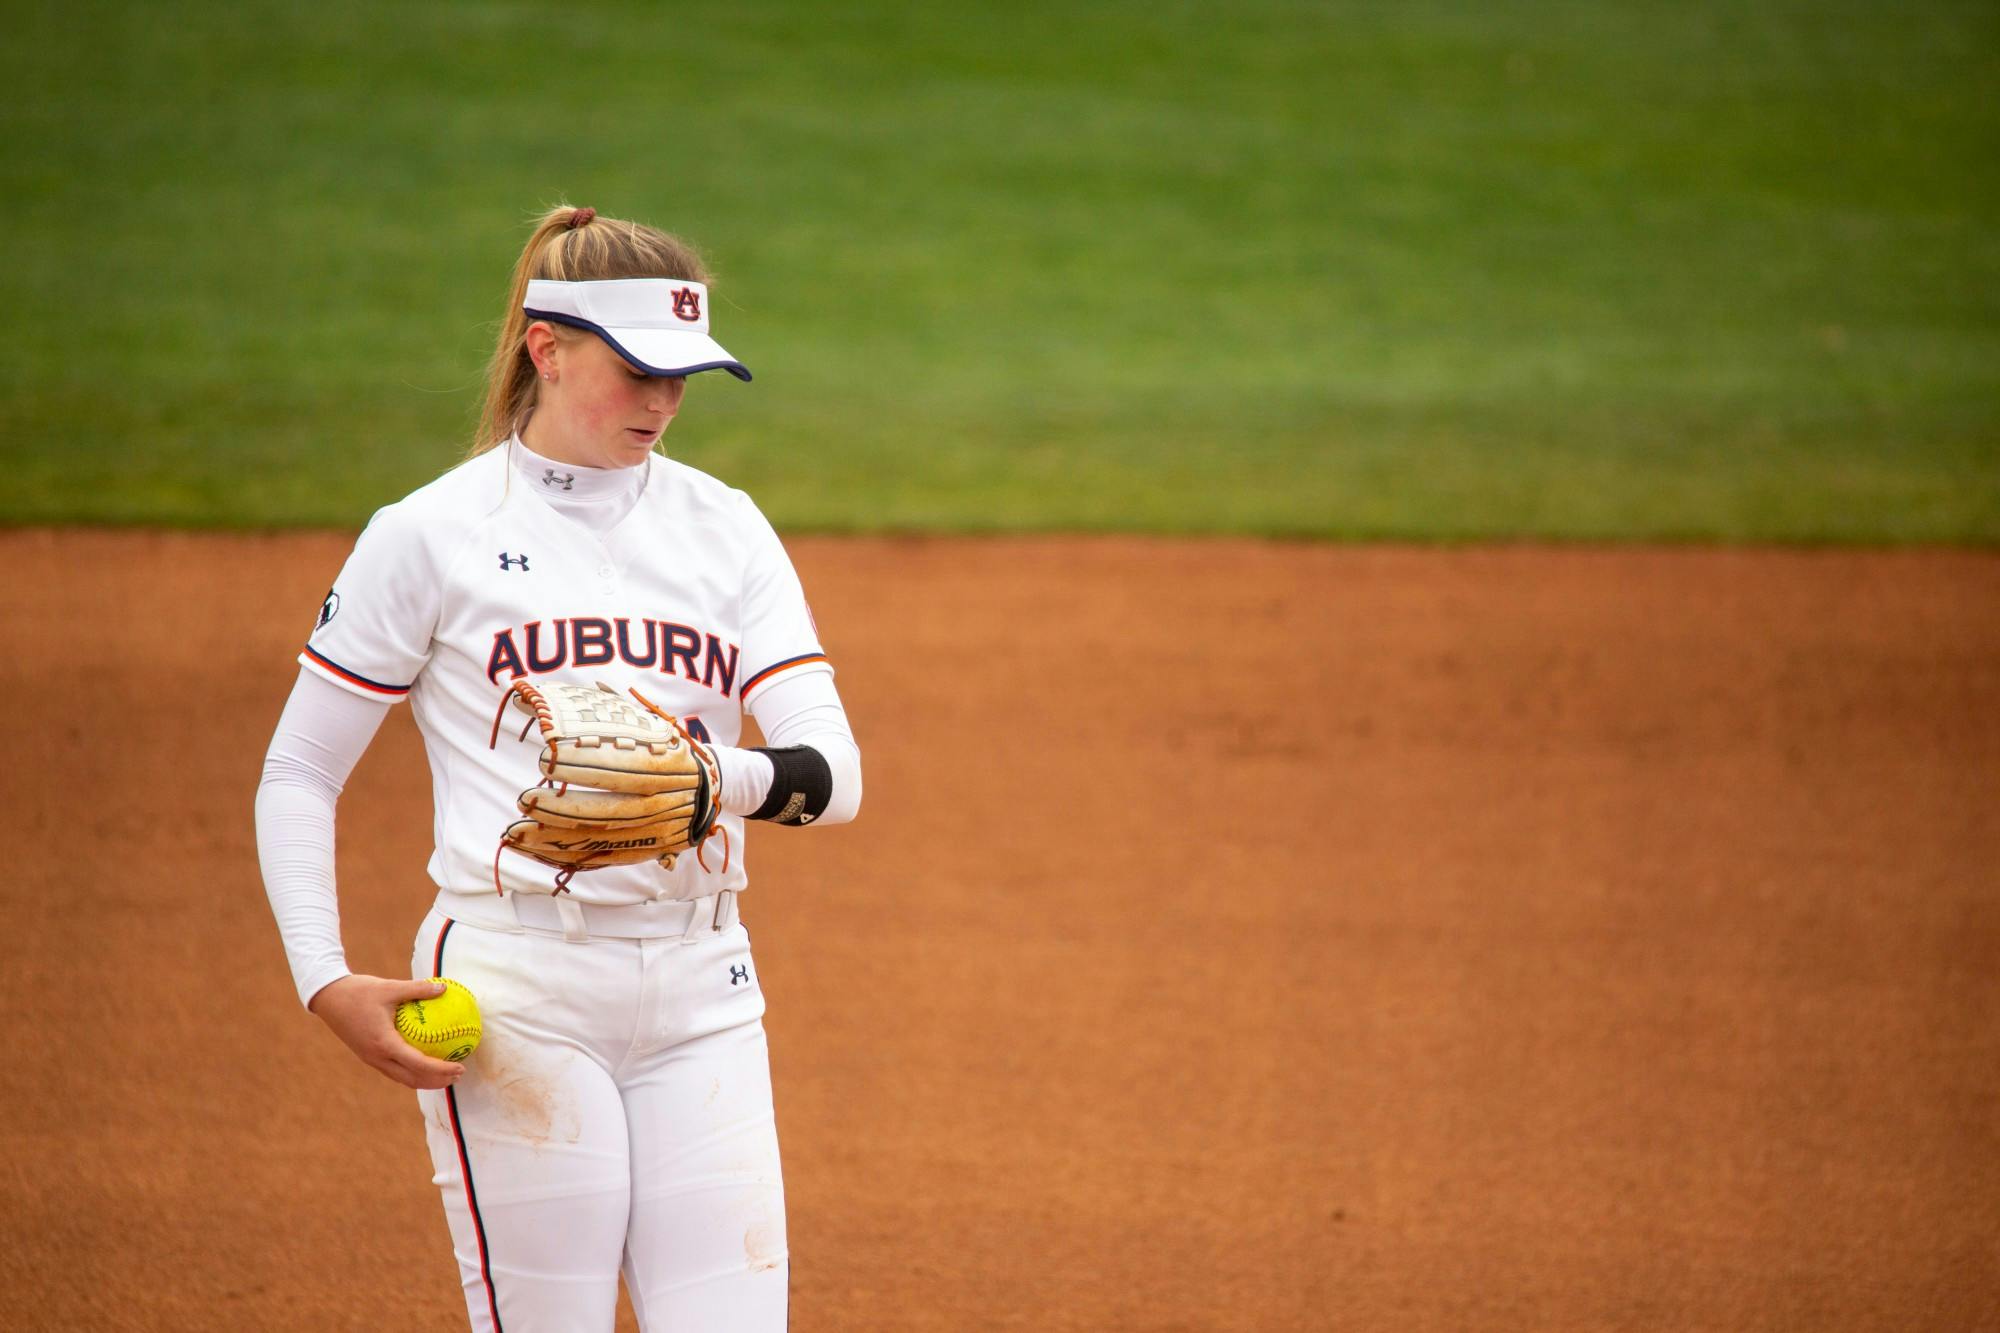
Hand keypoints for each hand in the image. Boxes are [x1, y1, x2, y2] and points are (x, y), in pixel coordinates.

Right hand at [309, 975, 464, 1089]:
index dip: (441, 1070)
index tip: (460, 1067)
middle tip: (459, 1074)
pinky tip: (425, 1061)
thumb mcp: (390, 987)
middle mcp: (377, 1057)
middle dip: (437, 1081)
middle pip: (412, 1079)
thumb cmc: (359, 991)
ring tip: (446, 1074)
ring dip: (425, 1080)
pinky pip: (394, 1069)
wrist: (327, 997)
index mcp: (384, 1044)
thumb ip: (418, 989)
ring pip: (402, 1078)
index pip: (419, 1065)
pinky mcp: (367, 1056)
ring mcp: (371, 1059)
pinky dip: (412, 1071)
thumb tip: (445, 988)